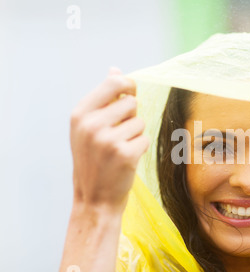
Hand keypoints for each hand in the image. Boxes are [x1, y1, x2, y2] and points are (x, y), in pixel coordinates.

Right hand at [70, 67, 148, 211]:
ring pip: (140, 122)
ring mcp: (107, 139)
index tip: (130, 92)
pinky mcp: (125, 154)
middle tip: (118, 135)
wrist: (94, 199)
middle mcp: (91, 124)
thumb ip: (103, 99)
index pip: (113, 82)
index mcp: (80, 114)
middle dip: (131, 116)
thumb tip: (115, 69)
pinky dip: (139, 149)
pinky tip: (126, 160)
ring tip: (119, 149)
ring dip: (135, 135)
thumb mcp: (88, 127)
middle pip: (131, 102)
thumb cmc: (93, 160)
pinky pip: (144, 139)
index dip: (128, 85)